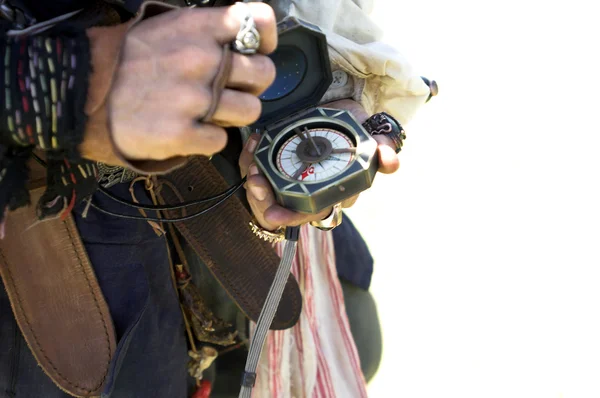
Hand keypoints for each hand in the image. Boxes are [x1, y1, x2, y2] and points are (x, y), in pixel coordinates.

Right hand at [82, 3, 276, 164]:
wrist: (80, 94)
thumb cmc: (125, 62)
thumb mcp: (164, 28)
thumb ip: (205, 32)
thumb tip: (243, 42)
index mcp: (197, 28)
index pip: (259, 22)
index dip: (265, 39)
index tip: (257, 51)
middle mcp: (201, 60)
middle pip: (264, 74)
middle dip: (251, 84)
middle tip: (229, 90)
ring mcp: (193, 99)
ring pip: (251, 110)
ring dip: (233, 115)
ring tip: (207, 113)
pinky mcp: (182, 134)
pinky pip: (221, 141)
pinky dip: (208, 140)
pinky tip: (188, 130)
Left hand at [239, 99, 400, 230]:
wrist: (341, 113)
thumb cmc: (357, 132)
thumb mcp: (372, 138)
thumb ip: (383, 150)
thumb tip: (391, 162)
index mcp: (328, 193)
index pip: (308, 213)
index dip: (290, 217)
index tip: (275, 215)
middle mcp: (305, 190)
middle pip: (277, 206)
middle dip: (262, 200)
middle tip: (257, 184)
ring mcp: (286, 177)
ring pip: (262, 190)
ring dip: (254, 179)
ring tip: (254, 166)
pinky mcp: (272, 161)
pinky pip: (255, 166)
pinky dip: (251, 156)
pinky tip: (255, 141)